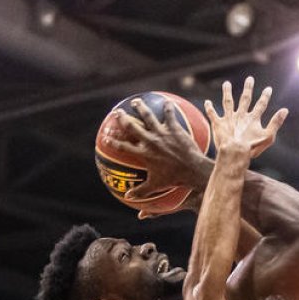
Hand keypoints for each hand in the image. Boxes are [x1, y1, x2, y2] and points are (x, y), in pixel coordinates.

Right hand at [103, 100, 209, 216]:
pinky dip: (168, 108)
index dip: (113, 142)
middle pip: (132, 126)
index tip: (105, 137)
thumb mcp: (156, 186)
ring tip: (136, 101)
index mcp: (144, 154)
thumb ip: (141, 191)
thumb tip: (128, 197)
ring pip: (148, 116)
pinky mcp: (174, 129)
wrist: (192, 170)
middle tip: (117, 112)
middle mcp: (150, 141)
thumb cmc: (174, 179)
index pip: (123, 147)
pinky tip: (167, 102)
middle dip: (123, 118)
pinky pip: (170, 115)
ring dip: (141, 108)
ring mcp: (162, 133)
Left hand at [204, 77, 288, 157]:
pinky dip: (209, 108)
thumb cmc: (252, 147)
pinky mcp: (218, 124)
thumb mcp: (269, 136)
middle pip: (245, 99)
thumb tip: (285, 110)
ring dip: (227, 92)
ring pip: (228, 102)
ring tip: (226, 84)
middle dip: (248, 88)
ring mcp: (228, 118)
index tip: (268, 89)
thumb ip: (276, 122)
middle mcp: (240, 115)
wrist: (235, 152)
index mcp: (253, 119)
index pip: (261, 105)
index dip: (265, 97)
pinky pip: (212, 114)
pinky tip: (207, 102)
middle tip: (250, 79)